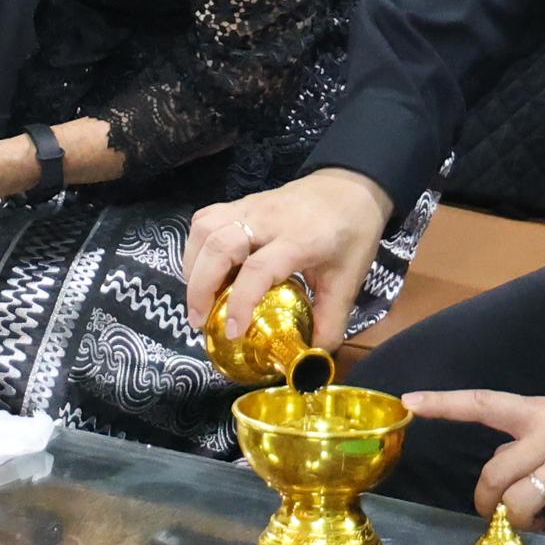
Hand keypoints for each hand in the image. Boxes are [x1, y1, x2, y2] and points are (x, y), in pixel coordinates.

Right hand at [182, 167, 400, 352]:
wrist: (351, 186)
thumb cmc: (351, 233)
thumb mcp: (348, 280)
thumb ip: (330, 320)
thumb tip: (310, 358)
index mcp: (299, 239)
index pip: (258, 268)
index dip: (240, 302)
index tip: (232, 332)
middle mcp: (268, 219)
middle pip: (219, 245)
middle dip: (200, 287)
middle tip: (198, 321)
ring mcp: (251, 206)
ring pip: (205, 228)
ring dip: (193, 266)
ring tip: (198, 298)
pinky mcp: (241, 203)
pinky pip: (206, 219)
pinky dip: (196, 246)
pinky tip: (204, 269)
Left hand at [405, 391, 544, 534]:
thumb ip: (531, 443)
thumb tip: (499, 477)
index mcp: (540, 412)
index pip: (484, 404)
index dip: (445, 404)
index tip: (409, 402)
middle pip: (493, 475)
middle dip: (487, 503)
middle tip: (495, 515)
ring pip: (519, 504)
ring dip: (523, 523)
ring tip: (540, 522)